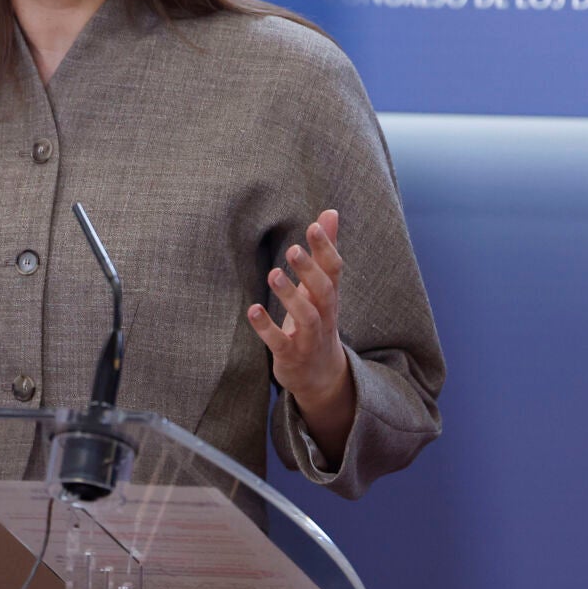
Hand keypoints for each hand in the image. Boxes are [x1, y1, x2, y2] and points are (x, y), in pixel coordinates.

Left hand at [247, 210, 353, 447]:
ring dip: (290, 296)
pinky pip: (280, 343)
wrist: (322, 376)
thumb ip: (325, 251)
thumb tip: (330, 212)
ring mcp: (309, 338)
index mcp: (330, 296)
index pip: (334, 270)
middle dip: (309, 271)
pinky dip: (266, 328)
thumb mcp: (322, 287)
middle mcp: (324, 316)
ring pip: (306, 317)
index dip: (327, 248)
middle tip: (292, 249)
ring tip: (273, 274)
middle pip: (324, 292)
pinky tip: (253, 310)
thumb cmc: (318, 320)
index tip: (314, 225)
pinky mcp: (290, 356)